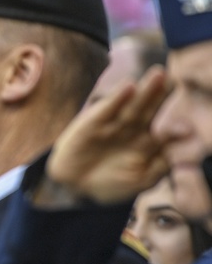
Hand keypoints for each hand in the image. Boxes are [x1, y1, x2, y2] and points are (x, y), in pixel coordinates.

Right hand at [44, 66, 172, 204]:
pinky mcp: (94, 121)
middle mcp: (135, 128)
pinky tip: (128, 86)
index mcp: (150, 141)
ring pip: (134, 105)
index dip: (178, 123)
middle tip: (177, 81)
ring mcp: (115, 123)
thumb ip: (162, 164)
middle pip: (152, 110)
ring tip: (158, 75)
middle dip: (163, 96)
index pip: (167, 128)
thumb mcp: (142, 179)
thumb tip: (182, 148)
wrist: (75, 188)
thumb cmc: (111, 185)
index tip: (188, 126)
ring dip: (146, 90)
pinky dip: (117, 98)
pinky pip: (108, 108)